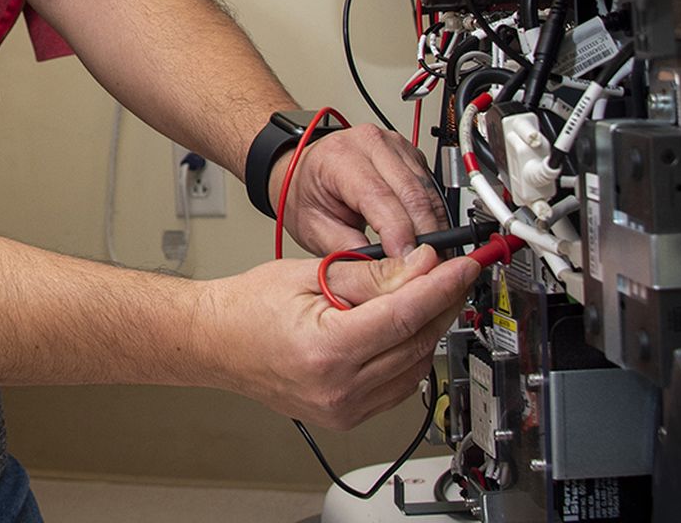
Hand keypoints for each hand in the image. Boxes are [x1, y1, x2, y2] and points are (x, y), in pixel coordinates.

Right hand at [203, 246, 477, 430]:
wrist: (215, 342)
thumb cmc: (249, 307)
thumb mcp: (311, 274)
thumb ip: (371, 275)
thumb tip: (420, 266)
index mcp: (327, 350)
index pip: (405, 315)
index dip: (442, 287)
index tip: (465, 265)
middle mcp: (339, 388)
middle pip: (417, 342)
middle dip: (441, 302)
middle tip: (449, 270)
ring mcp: (344, 408)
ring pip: (415, 366)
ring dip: (428, 328)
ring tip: (422, 293)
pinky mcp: (347, 415)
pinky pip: (399, 385)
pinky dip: (409, 353)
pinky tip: (403, 326)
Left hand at [269, 123, 447, 257]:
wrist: (304, 173)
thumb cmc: (306, 195)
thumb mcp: (312, 227)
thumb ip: (346, 247)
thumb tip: (381, 268)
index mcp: (340, 156)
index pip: (379, 196)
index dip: (398, 233)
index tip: (407, 263)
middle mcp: (371, 144)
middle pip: (412, 193)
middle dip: (424, 236)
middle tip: (427, 269)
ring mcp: (395, 146)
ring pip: (428, 192)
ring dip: (434, 229)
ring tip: (431, 261)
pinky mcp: (412, 156)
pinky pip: (433, 189)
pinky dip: (434, 218)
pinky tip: (431, 240)